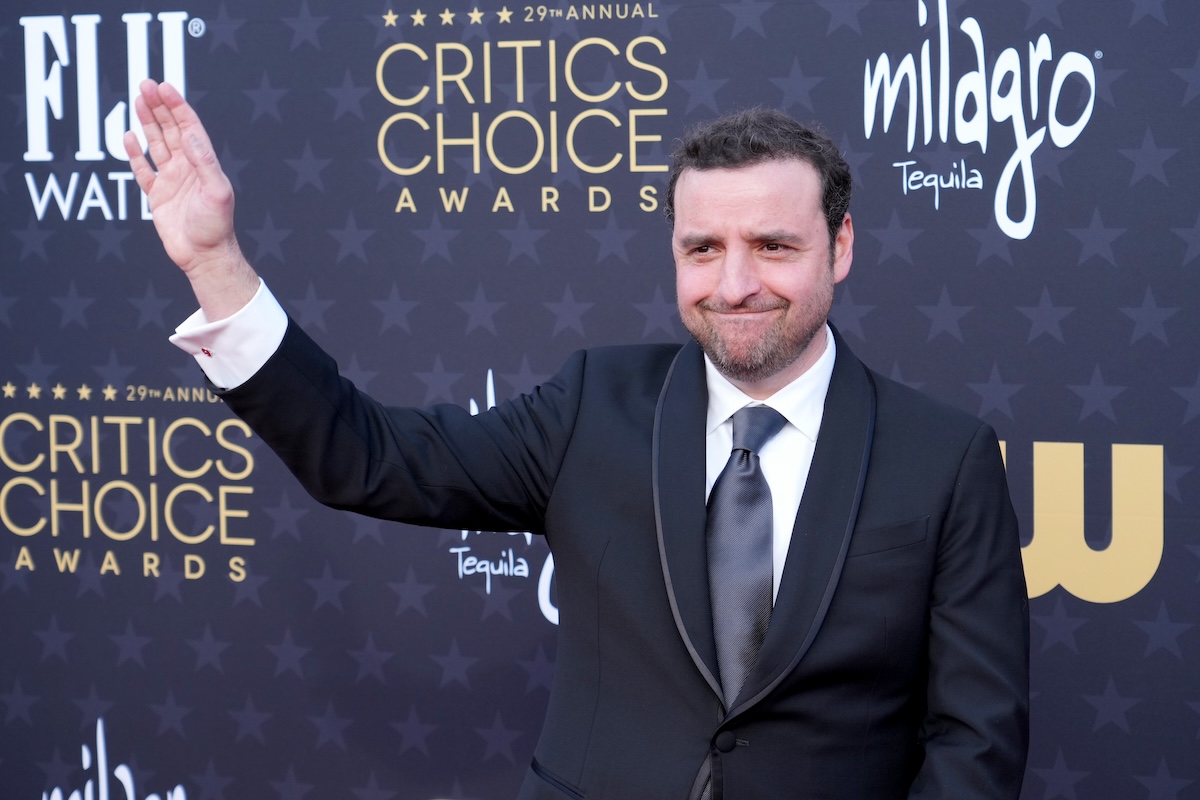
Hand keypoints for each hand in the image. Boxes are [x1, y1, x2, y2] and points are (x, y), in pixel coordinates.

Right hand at [124, 80, 257, 319]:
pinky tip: (128, 136)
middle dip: (159, 106)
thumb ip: (204, 162)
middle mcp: (187, 168)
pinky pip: (143, 169)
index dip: (177, 106)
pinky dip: (135, 153)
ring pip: (156, 144)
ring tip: (138, 100)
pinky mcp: (158, 196)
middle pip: (171, 129)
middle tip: (145, 84)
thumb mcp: (216, 192)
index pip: (189, 127)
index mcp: (203, 164)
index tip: (164, 86)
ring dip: (147, 122)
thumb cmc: (216, 227)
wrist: (204, 256)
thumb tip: (190, 134)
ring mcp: (172, 180)